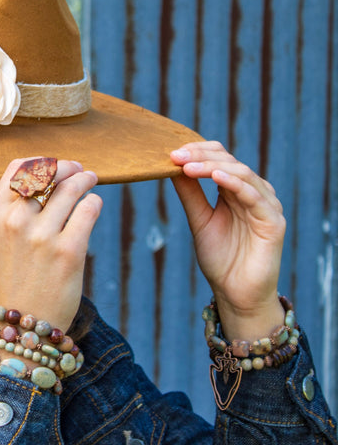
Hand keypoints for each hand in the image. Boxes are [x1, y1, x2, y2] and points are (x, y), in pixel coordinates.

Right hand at [0, 159, 101, 331]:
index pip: (18, 167)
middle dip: (67, 167)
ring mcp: (42, 236)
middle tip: (79, 170)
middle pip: (47, 172)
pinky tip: (93, 205)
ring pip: (71, 187)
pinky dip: (93, 202)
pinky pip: (88, 209)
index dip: (40, 160)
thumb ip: (14, 211)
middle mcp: (16, 221)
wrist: (19, 330)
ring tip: (90, 180)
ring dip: (85, 179)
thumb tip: (45, 181)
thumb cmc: (11, 282)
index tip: (54, 165)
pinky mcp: (69, 251)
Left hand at [170, 141, 285, 339]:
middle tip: (175, 156)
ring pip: (242, 173)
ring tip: (189, 165)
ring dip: (212, 166)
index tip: (171, 152)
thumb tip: (172, 165)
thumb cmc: (220, 258)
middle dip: (200, 156)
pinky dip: (235, 183)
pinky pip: (255, 196)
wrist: (235, 293)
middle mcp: (253, 193)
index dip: (197, 151)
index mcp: (235, 190)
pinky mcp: (273, 221)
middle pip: (229, 161)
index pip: (219, 158)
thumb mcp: (199, 219)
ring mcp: (266, 205)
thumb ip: (190, 192)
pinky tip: (216, 177)